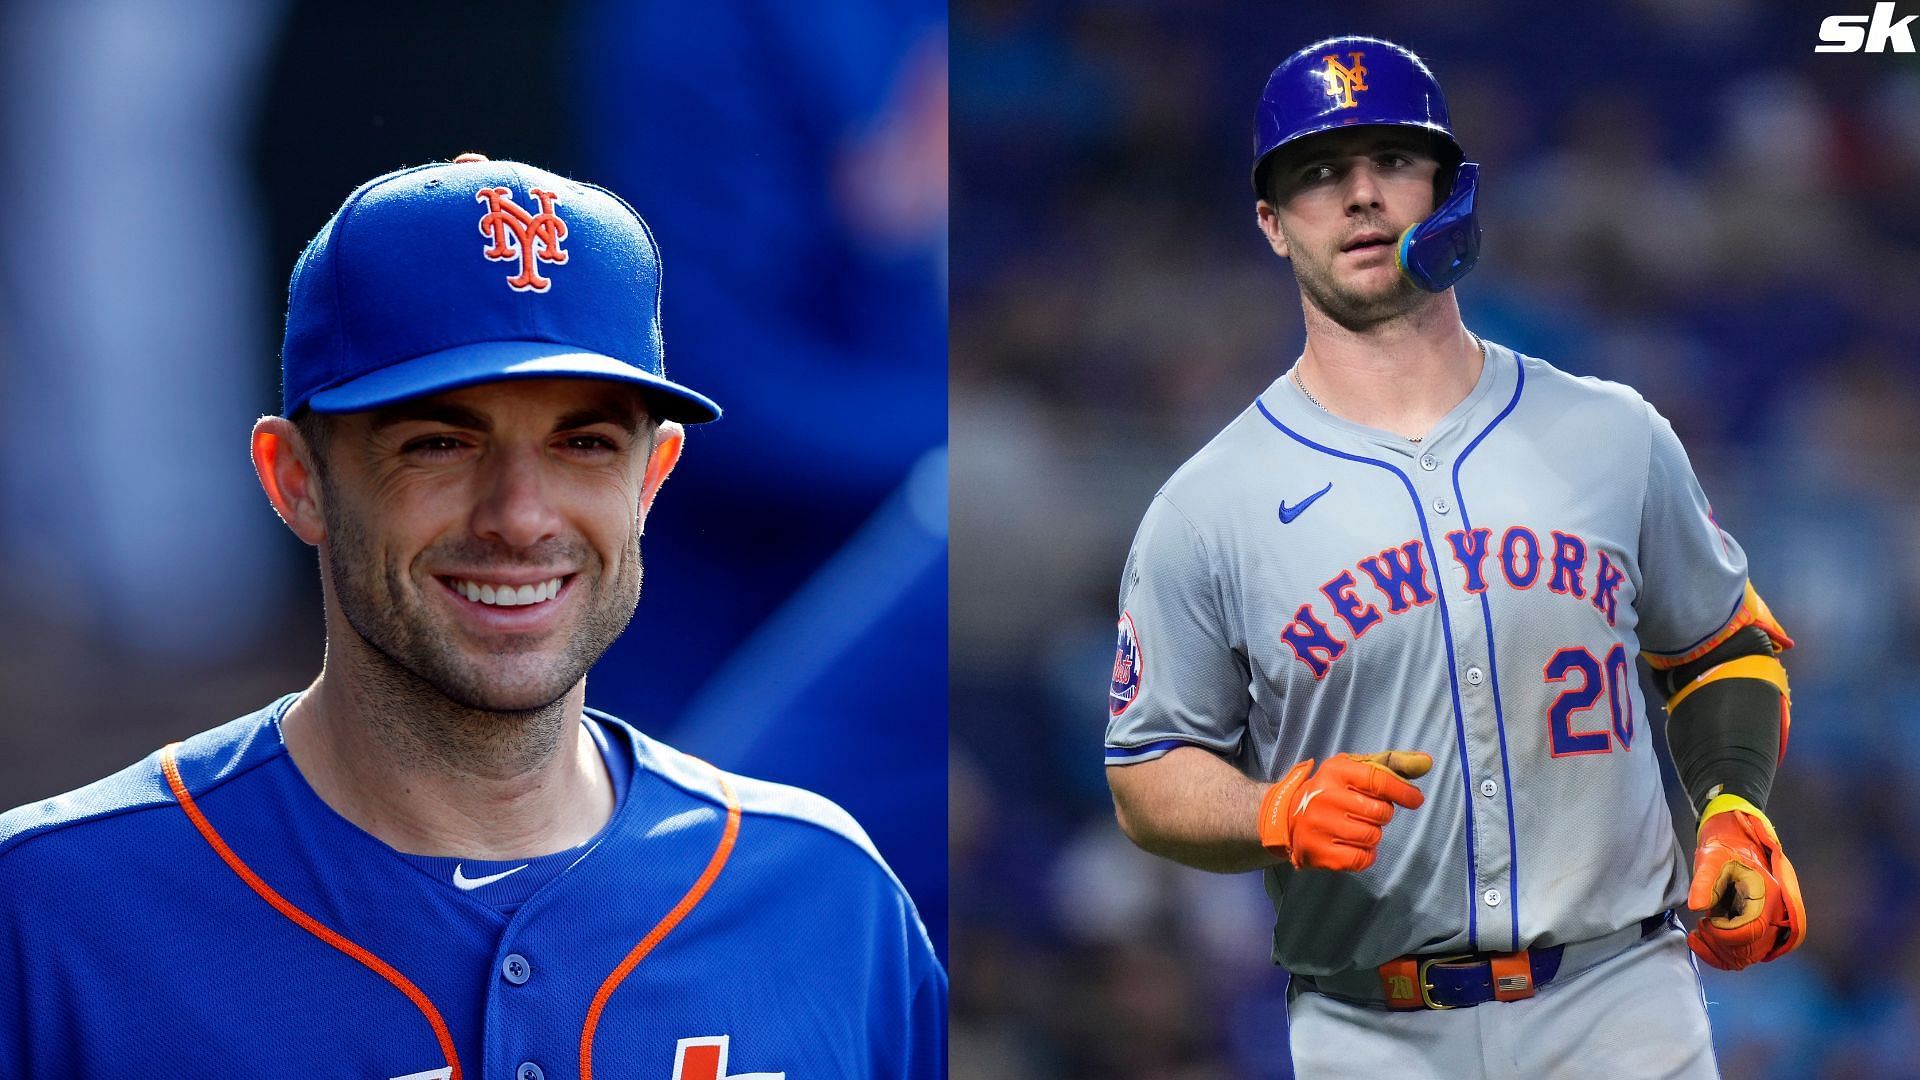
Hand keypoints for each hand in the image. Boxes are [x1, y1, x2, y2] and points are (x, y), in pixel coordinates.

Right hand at [1257, 751, 1430, 871]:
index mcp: (1335, 771)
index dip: (1403, 792)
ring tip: (1353, 828)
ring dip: (1371, 835)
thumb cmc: (1331, 791)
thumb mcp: (1354, 769)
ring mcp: (1319, 826)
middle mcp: (1325, 797)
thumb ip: (1392, 764)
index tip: (1415, 800)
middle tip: (1364, 812)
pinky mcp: (1318, 853)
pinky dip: (1365, 855)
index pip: (1379, 780)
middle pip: (1381, 813)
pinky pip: (1362, 859)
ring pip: (1373, 837)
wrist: (1286, 818)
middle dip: (1381, 815)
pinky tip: (1351, 845)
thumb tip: (1427, 762)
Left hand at [1686, 798, 1806, 970]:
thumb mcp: (1711, 859)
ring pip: (1746, 957)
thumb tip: (1696, 906)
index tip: (1705, 921)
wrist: (1735, 848)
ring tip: (1699, 933)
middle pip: (1750, 950)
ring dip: (1719, 952)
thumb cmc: (1724, 851)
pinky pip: (1743, 955)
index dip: (1724, 934)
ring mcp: (1766, 926)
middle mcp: (1773, 916)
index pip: (1751, 932)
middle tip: (1701, 926)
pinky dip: (1722, 955)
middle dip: (1720, 944)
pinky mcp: (1755, 932)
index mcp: (1767, 897)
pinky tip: (1702, 941)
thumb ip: (1704, 881)